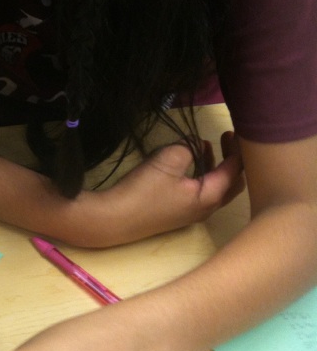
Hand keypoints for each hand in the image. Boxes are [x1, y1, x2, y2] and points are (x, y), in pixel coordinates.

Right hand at [72, 133, 244, 246]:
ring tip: (205, 146)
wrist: (114, 219)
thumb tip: (194, 147)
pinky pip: (200, 192)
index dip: (237, 149)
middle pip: (232, 183)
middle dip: (232, 160)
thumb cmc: (143, 191)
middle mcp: (206, 208)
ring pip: (215, 188)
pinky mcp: (176, 213)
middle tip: (225, 140)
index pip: (235, 170)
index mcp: (210, 196)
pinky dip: (201, 175)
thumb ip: (188, 148)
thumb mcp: (168, 160)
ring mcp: (191, 213)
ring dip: (214, 167)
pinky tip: (186, 164)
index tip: (232, 131)